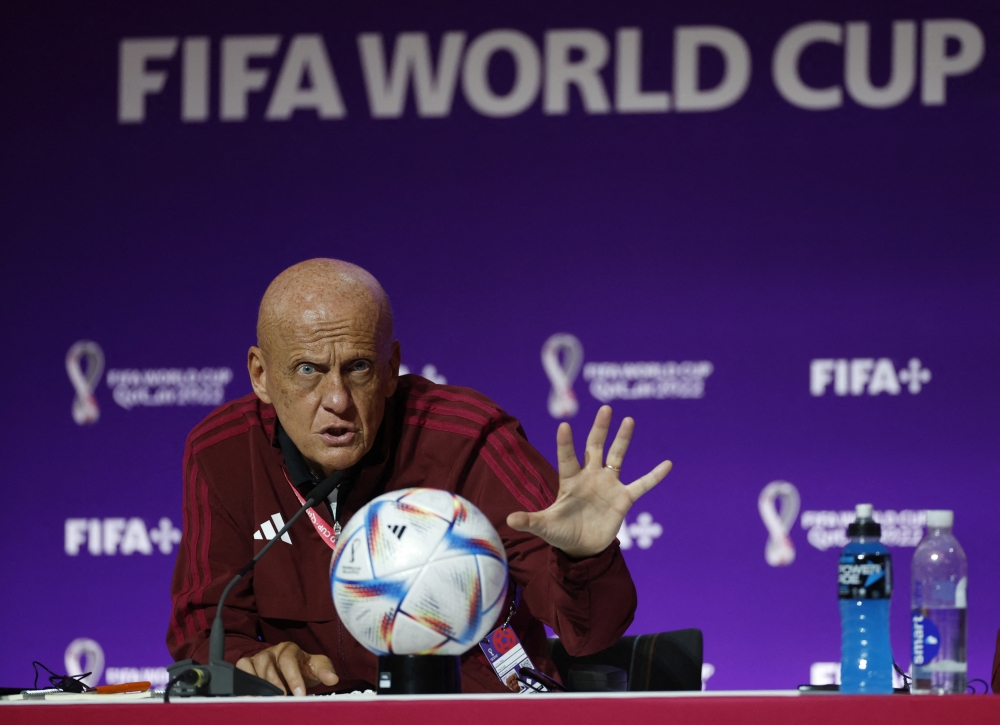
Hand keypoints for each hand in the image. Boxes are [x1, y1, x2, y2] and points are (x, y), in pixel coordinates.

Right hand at [236, 641, 337, 695]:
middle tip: (282, 699)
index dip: (293, 678)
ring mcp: (258, 658)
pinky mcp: (247, 665)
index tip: (300, 694)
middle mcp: (272, 652)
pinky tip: (251, 693)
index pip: (289, 661)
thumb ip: (325, 671)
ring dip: (260, 684)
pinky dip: (243, 679)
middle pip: (269, 665)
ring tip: (267, 699)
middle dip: (276, 684)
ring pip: (254, 667)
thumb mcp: (317, 668)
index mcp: (290, 649)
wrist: (292, 670)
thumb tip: (333, 679)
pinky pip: (241, 668)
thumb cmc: (304, 668)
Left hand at [506, 405, 671, 558]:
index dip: (565, 443)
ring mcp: (608, 485)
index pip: (567, 457)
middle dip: (600, 428)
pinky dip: (654, 475)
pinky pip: (642, 484)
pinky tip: (668, 463)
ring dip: (623, 439)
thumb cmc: (560, 533)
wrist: (581, 548)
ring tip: (629, 419)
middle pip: (595, 446)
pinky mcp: (623, 498)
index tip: (564, 425)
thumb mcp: (544, 526)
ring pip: (617, 456)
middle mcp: (590, 476)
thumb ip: (529, 520)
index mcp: (569, 480)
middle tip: (606, 408)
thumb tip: (508, 520)